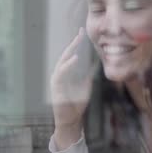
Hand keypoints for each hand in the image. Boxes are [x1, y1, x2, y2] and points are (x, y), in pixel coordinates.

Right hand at [50, 28, 95, 149]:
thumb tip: (95, 65)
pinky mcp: (55, 87)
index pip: (71, 55)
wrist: (70, 120)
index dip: (76, 44)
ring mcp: (56, 80)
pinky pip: (61, 74)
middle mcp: (59, 75)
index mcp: (66, 73)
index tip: (82, 32)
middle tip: (80, 33)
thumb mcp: (85, 87)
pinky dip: (67, 66)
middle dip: (73, 44)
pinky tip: (74, 59)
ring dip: (69, 52)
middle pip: (65, 55)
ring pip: (62, 62)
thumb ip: (88, 76)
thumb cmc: (76, 104)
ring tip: (77, 42)